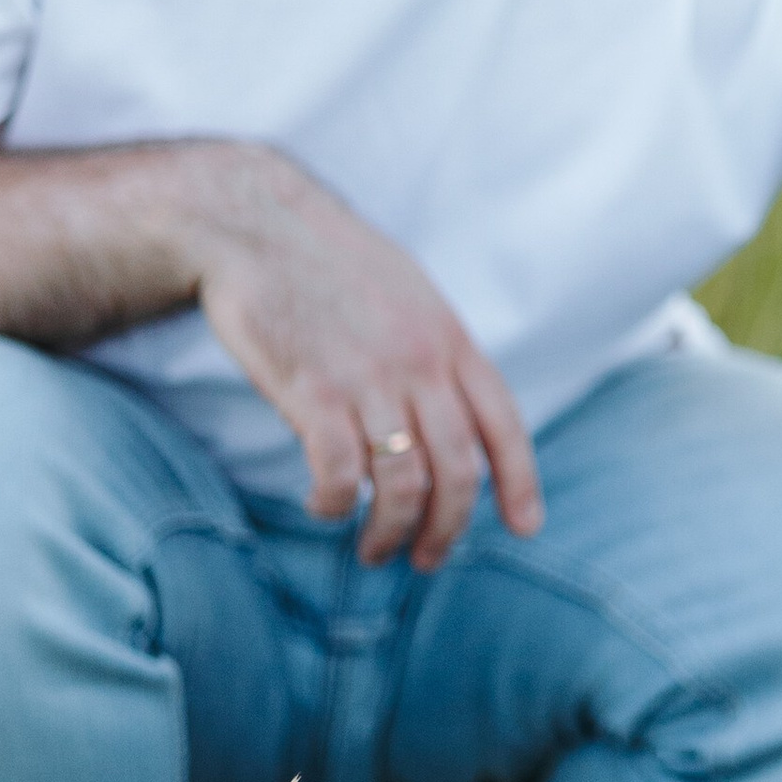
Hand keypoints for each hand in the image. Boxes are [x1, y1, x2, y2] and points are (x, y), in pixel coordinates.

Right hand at [186, 150, 542, 567]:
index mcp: (451, 340)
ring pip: (404, 483)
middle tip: (429, 560)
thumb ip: (436, 352)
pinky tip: (323, 506)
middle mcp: (420, 363)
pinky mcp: (312, 391)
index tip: (525, 527)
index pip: (504, 425)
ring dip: (392, 532)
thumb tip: (452, 410)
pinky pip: (340, 473)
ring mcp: (369, 378)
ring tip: (375, 551)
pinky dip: (335, 505)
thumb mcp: (409, 295)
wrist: (255, 221)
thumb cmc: (330, 262)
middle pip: (458, 470)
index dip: (520, 482)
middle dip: (449, 528)